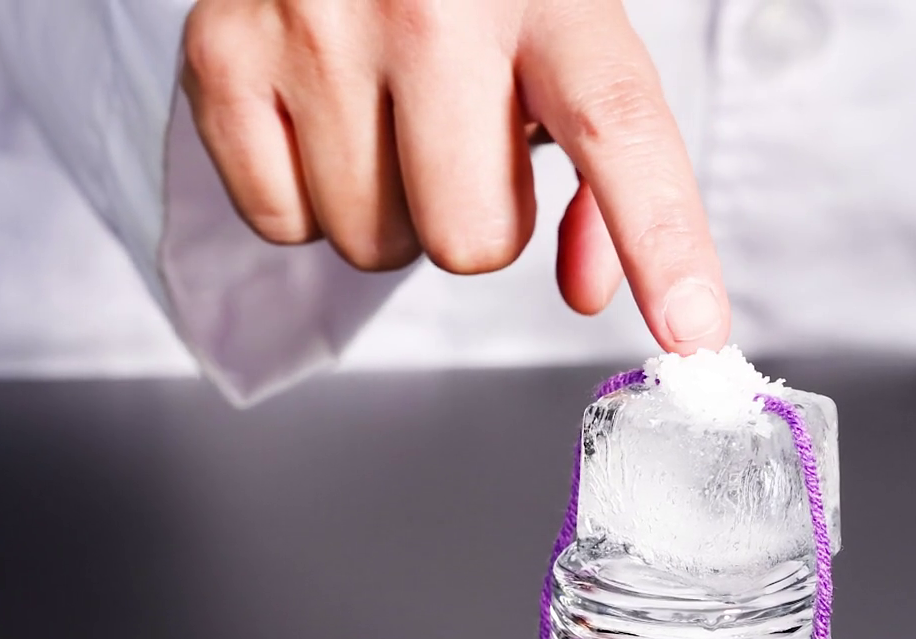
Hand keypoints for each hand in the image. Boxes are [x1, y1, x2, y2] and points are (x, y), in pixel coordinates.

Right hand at [179, 0, 728, 353]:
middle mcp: (431, 3)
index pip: (617, 131)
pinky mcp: (222, 52)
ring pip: (375, 245)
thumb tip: (592, 290)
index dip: (661, 242)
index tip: (692, 329)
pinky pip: (280, 222)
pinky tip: (320, 120)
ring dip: (391, 213)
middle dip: (477, 225)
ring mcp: (316, 25)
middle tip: (461, 148)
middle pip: (473, 241)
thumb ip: (602, 164)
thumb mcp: (562, 34)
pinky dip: (304, 199)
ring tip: (387, 120)